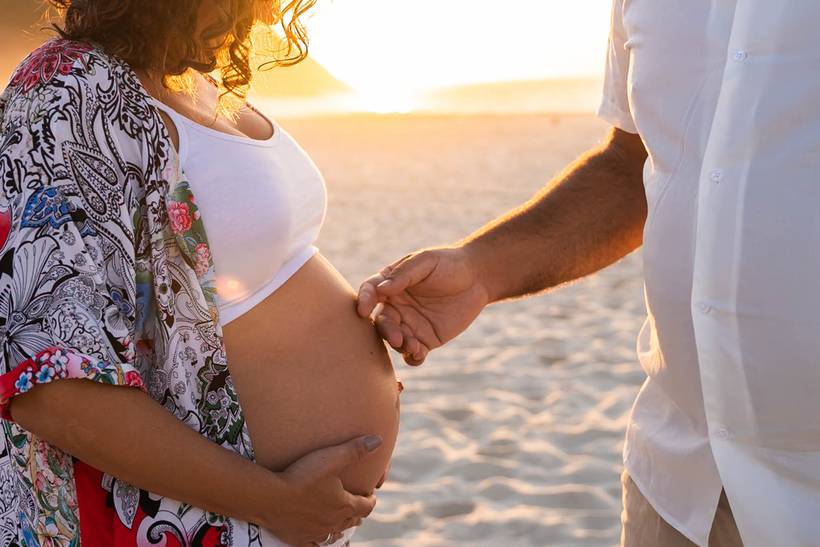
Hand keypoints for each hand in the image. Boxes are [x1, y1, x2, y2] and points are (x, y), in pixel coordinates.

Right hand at [264, 435, 383, 545]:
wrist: (270, 498)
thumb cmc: (303, 477)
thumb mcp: (332, 458)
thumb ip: (355, 449)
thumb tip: (378, 441)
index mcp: (344, 505)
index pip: (366, 506)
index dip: (371, 500)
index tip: (371, 494)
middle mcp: (333, 523)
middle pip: (351, 520)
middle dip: (357, 513)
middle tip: (357, 505)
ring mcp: (315, 533)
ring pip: (334, 533)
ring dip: (340, 526)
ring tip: (340, 520)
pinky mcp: (298, 539)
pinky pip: (313, 544)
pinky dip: (318, 540)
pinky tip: (317, 537)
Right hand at [357, 247, 489, 365]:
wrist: (477, 278)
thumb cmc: (449, 264)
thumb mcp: (426, 261)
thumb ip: (405, 274)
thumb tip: (383, 288)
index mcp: (391, 284)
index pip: (370, 292)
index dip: (363, 300)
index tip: (362, 310)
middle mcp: (396, 306)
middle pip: (381, 321)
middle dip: (386, 331)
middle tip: (397, 338)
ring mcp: (410, 325)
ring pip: (395, 340)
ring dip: (400, 346)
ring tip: (414, 346)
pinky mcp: (426, 339)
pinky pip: (413, 353)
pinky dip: (413, 357)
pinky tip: (419, 355)